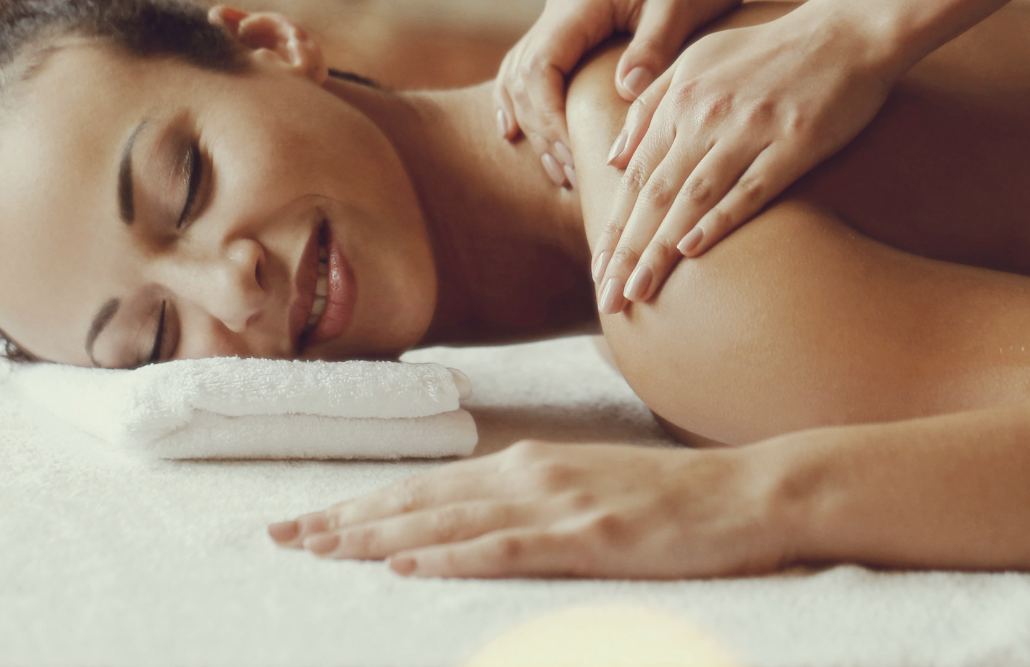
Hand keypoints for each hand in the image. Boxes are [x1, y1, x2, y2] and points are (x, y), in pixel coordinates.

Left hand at [267, 440, 793, 578]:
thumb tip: (468, 521)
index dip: (362, 503)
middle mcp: (529, 473)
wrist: (745, 493)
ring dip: (377, 537)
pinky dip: (449, 558)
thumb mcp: (585, 486)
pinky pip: (503, 550)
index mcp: (526, 462)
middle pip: (418, 500)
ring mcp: (556, 505)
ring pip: (445, 522)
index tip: (310, 519)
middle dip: (346, 518)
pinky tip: (408, 566)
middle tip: (285, 536)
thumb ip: (527, 499)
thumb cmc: (667, 499)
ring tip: (322, 549)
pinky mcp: (586, 538)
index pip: (425, 487)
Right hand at [494, 0, 755, 188]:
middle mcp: (561, 10)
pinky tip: (529, 139)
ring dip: (533, 125)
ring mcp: (563, 19)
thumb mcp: (681, 7)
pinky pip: (534, 73)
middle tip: (571, 176)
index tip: (574, 156)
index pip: (538, 68)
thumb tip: (624, 90)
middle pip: (522, 78)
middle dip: (540, 131)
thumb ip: (651, 48)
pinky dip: (528, 107)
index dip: (547, 118)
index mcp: (580, 3)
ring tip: (561, 172)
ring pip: (519, 77)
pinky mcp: (574, 32)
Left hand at [594, 2, 896, 311]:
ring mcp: (750, 129)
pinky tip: (693, 253)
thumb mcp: (696, 60)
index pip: (635, 177)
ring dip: (661, 249)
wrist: (846, 30)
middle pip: (656, 194)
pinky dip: (720, 220)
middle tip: (609, 299)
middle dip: (627, 251)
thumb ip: (649, 106)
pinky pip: (751, 188)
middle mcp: (707, 116)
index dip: (614, 227)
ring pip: (693, 198)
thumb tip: (613, 160)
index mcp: (681, 100)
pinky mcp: (795, 142)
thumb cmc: (768, 50)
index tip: (597, 271)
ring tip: (639, 291)